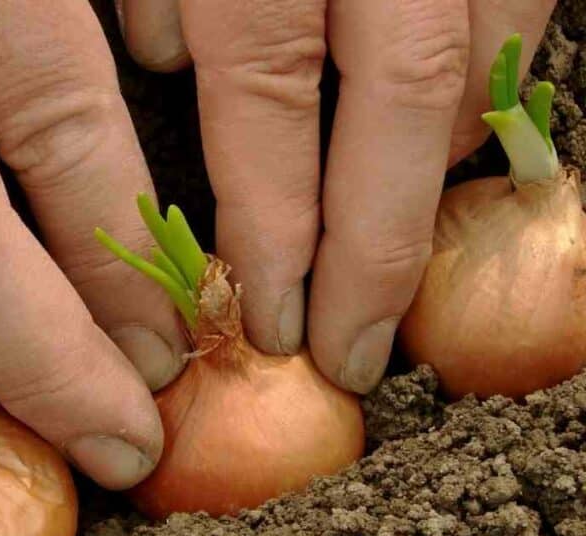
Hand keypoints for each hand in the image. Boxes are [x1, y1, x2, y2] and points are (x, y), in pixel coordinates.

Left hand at [117, 0, 556, 392]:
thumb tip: (167, 56)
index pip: (267, 108)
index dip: (272, 234)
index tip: (270, 326)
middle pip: (405, 104)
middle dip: (381, 250)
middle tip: (353, 353)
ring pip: (479, 65)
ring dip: (437, 170)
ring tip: (388, 252)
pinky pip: (514, 14)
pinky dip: (484, 88)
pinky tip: (436, 135)